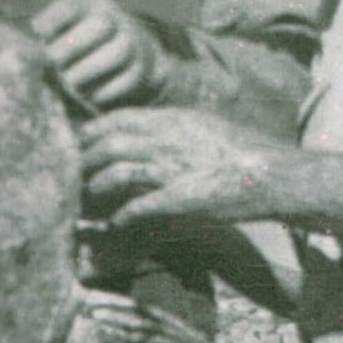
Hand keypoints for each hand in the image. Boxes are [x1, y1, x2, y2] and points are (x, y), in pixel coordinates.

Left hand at [31, 0, 166, 110]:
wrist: (126, 57)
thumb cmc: (77, 44)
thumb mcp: (62, 28)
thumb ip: (47, 31)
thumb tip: (33, 37)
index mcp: (91, 2)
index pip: (74, 4)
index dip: (54, 18)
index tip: (38, 31)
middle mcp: (116, 17)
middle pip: (101, 24)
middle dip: (72, 46)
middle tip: (55, 62)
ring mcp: (133, 43)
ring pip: (118, 52)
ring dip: (88, 71)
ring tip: (70, 82)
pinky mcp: (141, 70)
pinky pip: (127, 80)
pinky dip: (103, 91)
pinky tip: (88, 94)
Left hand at [81, 106, 287, 224]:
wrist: (272, 173)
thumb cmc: (242, 152)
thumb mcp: (204, 127)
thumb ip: (174, 128)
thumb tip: (148, 131)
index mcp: (173, 119)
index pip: (118, 119)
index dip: (92, 131)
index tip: (78, 142)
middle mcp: (166, 139)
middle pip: (108, 143)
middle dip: (84, 159)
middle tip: (70, 172)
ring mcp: (171, 168)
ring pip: (116, 172)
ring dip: (95, 187)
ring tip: (85, 198)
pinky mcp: (177, 197)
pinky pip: (137, 205)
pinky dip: (121, 215)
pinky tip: (114, 223)